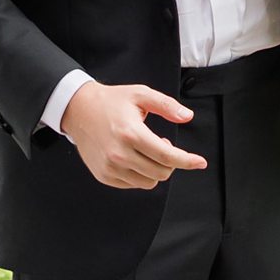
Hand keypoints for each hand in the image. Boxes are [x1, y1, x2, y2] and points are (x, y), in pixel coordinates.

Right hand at [61, 81, 207, 190]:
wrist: (78, 110)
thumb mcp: (140, 95)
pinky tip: (133, 157)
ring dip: (155, 169)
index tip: (200, 162)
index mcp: (131, 133)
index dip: (187, 161)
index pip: (167, 156)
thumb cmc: (111, 101)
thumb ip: (166, 105)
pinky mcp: (104, 175)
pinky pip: (133, 184)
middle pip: (161, 172)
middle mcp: (120, 154)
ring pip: (149, 182)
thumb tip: (187, 117)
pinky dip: (140, 174)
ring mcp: (110, 167)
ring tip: (146, 150)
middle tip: (162, 144)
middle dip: (170, 162)